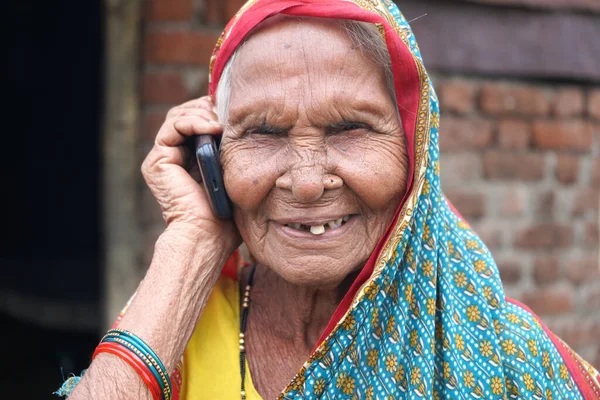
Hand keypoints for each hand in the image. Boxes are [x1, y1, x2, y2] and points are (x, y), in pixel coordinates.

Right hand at [141, 96, 240, 252]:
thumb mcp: (234, 175)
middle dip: (209, 108)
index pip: (200, 120)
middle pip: (187, 113)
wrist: (208, 235)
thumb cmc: (227, 215)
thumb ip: (233, 152)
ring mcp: (163, 158)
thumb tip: (248, 127)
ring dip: (203, 113)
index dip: (216, 111)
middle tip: (230, 114)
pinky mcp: (157, 161)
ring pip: (179, 115)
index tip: (238, 111)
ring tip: (221, 124)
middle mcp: (175, 156)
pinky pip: (172, 126)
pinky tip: (212, 129)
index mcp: (192, 158)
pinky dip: (193, 121)